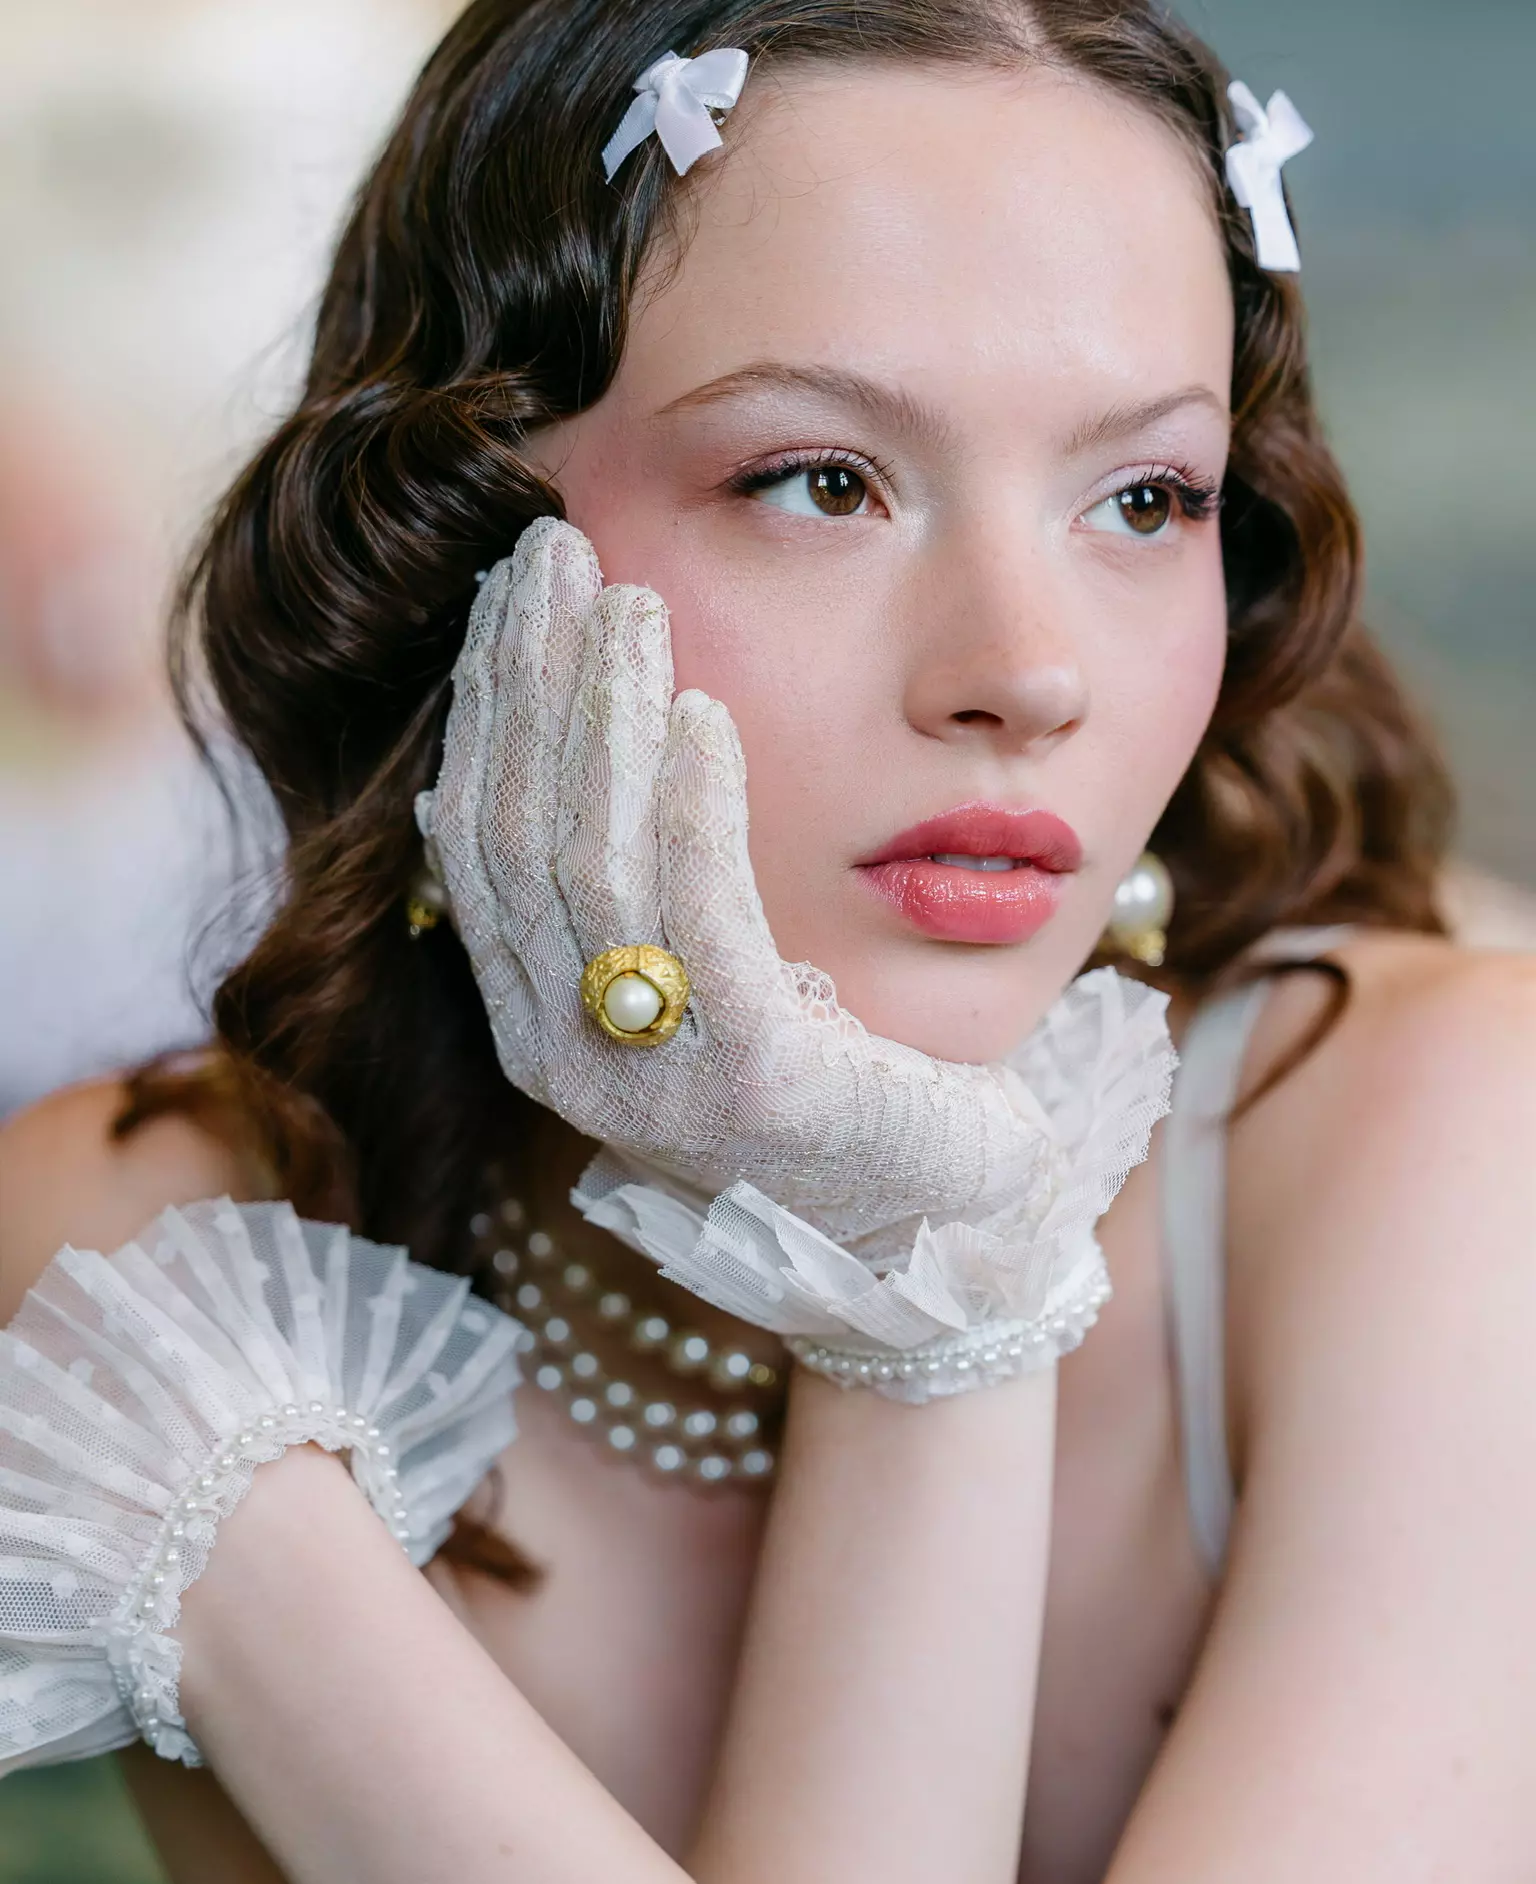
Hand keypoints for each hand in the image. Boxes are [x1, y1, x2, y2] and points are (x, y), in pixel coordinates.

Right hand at [424, 517, 1074, 1258]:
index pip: (478, 845)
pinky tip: (704, 713)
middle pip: (519, 838)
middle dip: (531, 681)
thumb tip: (483, 773)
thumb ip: (616, 891)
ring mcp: (654, 1078)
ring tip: (631, 603)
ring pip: (592, 864)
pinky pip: (701, 917)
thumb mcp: (700, 977)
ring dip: (605, 716)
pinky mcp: (752, 1079)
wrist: (931, 1217)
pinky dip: (693, 805)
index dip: (486, 708)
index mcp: (544, 1029)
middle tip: (556, 553)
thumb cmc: (820, 1079)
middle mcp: (572, 1060)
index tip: (511, 591)